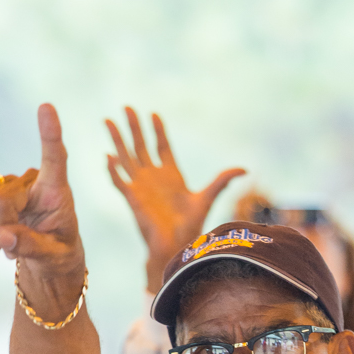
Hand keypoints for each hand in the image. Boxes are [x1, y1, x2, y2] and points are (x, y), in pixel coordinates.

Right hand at [0, 103, 85, 310]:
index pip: (53, 157)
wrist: (48, 258)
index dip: (49, 134)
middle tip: (10, 254)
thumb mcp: (52, 257)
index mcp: (54, 190)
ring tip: (1, 250)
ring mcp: (7, 184)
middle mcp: (29, 180)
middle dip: (0, 228)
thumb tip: (0, 237)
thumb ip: (30, 246)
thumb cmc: (57, 253)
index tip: (46, 107)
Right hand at [105, 107, 245, 290]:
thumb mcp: (207, 198)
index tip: (154, 114)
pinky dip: (113, 170)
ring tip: (108, 121)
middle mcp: (153, 177)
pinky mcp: (132, 199)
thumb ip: (222, 181)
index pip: (162, 146)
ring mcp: (140, 187)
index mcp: (171, 175)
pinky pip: (119, 182)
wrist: (176, 246)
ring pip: (126, 157)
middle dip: (134, 127)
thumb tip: (245, 169)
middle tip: (127, 107)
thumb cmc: (190, 226)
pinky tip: (107, 156)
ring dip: (117, 140)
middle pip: (140, 146)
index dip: (158, 131)